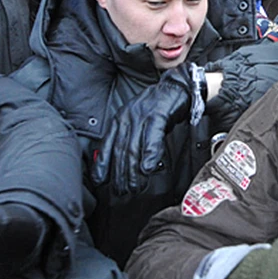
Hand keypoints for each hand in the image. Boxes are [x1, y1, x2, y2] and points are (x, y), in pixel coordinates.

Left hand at [91, 63, 204, 194]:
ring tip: (135, 187)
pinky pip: (151, 137)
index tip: (100, 181)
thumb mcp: (139, 122)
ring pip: (133, 147)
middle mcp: (127, 116)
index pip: (106, 145)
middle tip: (121, 191)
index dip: (102, 164)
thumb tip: (126, 162)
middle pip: (119, 150)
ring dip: (133, 171)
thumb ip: (131, 138)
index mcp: (120, 118)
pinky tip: (148, 169)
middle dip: (119, 174)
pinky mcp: (158, 114)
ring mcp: (142, 115)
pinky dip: (149, 155)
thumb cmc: (159, 108)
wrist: (178, 87)